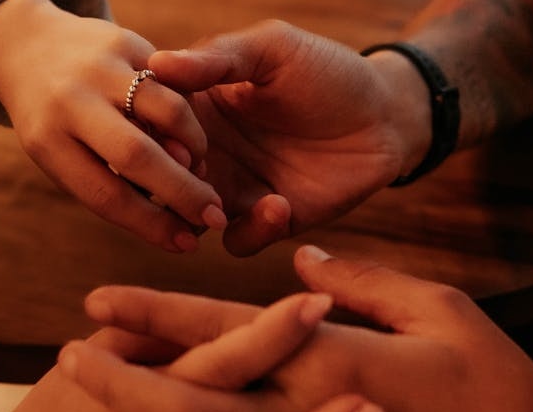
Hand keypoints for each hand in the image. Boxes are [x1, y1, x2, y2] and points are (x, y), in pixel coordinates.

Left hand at [0, 0, 226, 252]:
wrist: (29, 50)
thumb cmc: (56, 124)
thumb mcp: (64, 158)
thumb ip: (112, 187)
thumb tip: (178, 227)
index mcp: (46, 141)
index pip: (105, 194)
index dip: (150, 225)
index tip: (184, 245)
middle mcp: (70, 101)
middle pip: (138, 156)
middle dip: (183, 193)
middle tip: (215, 216)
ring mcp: (99, 68)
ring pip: (169, 112)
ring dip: (195, 148)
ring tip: (200, 168)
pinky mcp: (125, 42)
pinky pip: (174, 85)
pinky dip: (187, 116)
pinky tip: (188, 136)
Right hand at [148, 21, 432, 255]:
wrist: (385, 113)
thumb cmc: (326, 70)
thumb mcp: (271, 50)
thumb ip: (218, 57)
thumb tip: (158, 64)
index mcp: (197, 108)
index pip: (149, 126)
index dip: (147, 131)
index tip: (162, 129)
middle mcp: (208, 153)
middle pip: (159, 179)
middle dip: (166, 180)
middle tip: (192, 166)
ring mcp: (235, 190)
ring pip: (189, 217)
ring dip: (199, 212)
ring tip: (222, 199)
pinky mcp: (269, 220)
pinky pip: (239, 241)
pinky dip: (250, 230)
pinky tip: (279, 203)